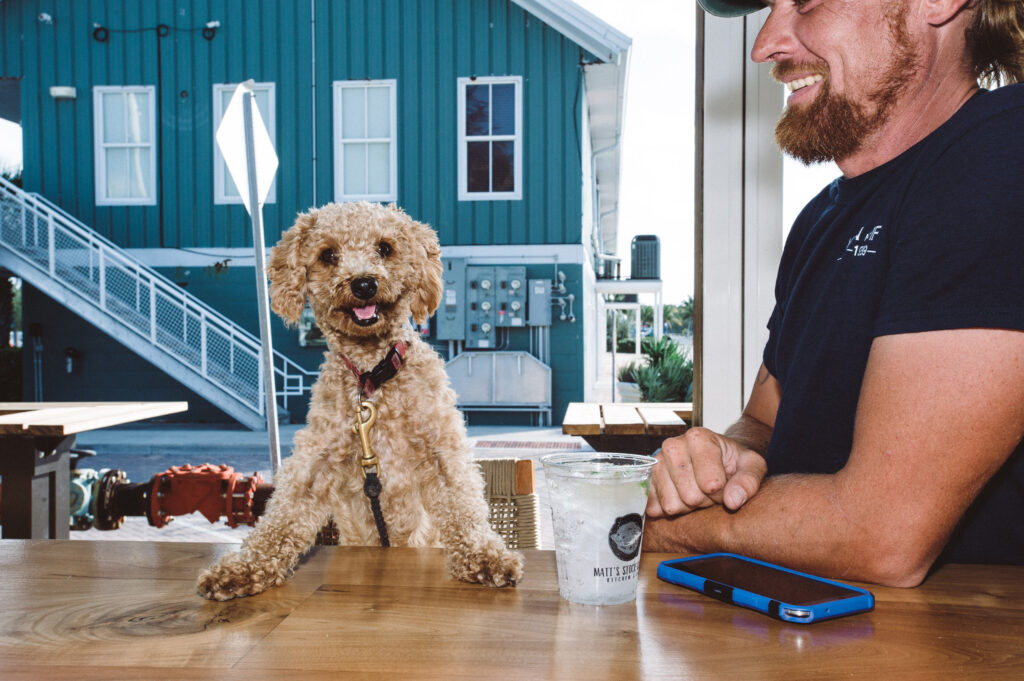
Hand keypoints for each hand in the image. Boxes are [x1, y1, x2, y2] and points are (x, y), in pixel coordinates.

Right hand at [647, 427, 767, 516]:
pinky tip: (681, 498)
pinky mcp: (646, 480)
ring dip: (688, 507)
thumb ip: (749, 482)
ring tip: (697, 492)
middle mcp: (672, 446)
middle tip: (710, 490)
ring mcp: (656, 462)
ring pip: (672, 505)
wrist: (715, 457)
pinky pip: (654, 508)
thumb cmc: (733, 462)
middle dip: (705, 500)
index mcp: (699, 438)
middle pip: (690, 497)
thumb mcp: (752, 466)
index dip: (722, 491)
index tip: (724, 482)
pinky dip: (671, 510)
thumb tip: (733, 501)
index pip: (711, 483)